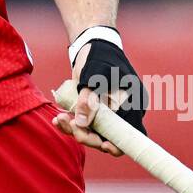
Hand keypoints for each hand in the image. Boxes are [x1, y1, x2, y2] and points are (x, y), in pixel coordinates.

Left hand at [53, 42, 129, 156]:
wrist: (89, 47)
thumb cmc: (98, 59)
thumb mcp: (93, 76)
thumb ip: (89, 100)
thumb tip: (82, 124)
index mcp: (132, 104)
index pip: (131, 134)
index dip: (119, 144)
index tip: (104, 145)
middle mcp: (122, 112)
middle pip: (108, 137)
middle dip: (88, 136)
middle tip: (70, 125)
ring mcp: (107, 113)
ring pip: (94, 132)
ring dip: (76, 130)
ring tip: (59, 119)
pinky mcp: (94, 112)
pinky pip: (85, 124)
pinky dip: (72, 124)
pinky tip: (59, 119)